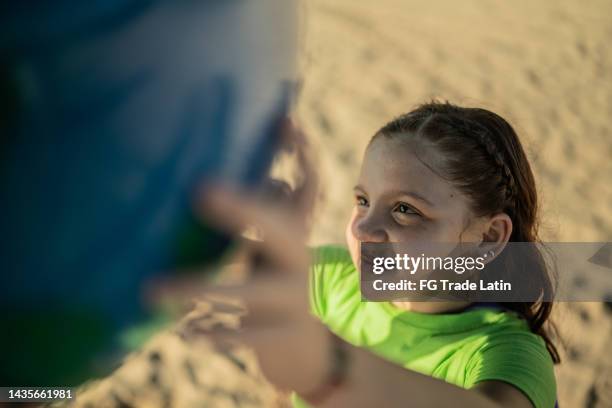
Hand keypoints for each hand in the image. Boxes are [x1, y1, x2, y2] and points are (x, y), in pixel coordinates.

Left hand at [149, 120, 329, 396]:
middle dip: (244, 207)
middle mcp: (301, 259)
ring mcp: (295, 300)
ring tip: (153, 290)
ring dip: (201, 288)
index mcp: (298, 231)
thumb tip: (253, 176)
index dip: (303, 152)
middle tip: (201, 190)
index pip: (312, 184)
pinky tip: (186, 334)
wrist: (306, 346)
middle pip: (280, 227)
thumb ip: (267, 209)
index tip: (284, 119)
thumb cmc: (275, 278)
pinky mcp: (280, 335)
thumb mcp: (273, 243)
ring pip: (251, 290)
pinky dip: (215, 334)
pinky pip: (246, 336)